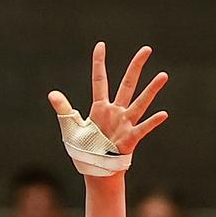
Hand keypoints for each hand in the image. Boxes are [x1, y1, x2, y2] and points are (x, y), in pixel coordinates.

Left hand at [47, 42, 168, 158]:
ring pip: (140, 103)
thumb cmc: (85, 151)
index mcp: (100, 108)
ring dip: (151, 90)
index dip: (99, 63)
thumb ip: (64, 109)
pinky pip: (143, 128)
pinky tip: (163, 114)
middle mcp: (116, 112)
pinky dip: (152, 122)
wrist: (96, 171)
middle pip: (127, 84)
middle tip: (146, 49)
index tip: (100, 45)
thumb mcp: (71, 128)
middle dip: (136, 67)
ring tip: (163, 75)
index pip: (100, 80)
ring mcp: (125, 124)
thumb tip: (52, 93)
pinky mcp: (130, 138)